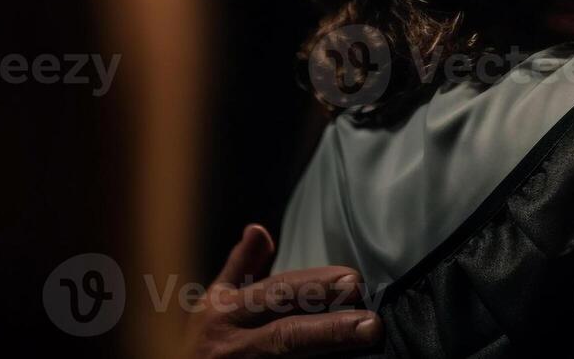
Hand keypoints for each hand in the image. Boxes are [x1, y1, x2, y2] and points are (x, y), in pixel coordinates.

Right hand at [182, 224, 380, 357]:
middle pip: (286, 332)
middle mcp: (232, 343)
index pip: (277, 293)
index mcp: (224, 311)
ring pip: (287, 357)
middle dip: (329, 326)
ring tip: (366, 337)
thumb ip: (239, 266)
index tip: (353, 278)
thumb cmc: (201, 341)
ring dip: (327, 347)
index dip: (316, 286)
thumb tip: (260, 228)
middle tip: (371, 320)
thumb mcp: (213, 301)